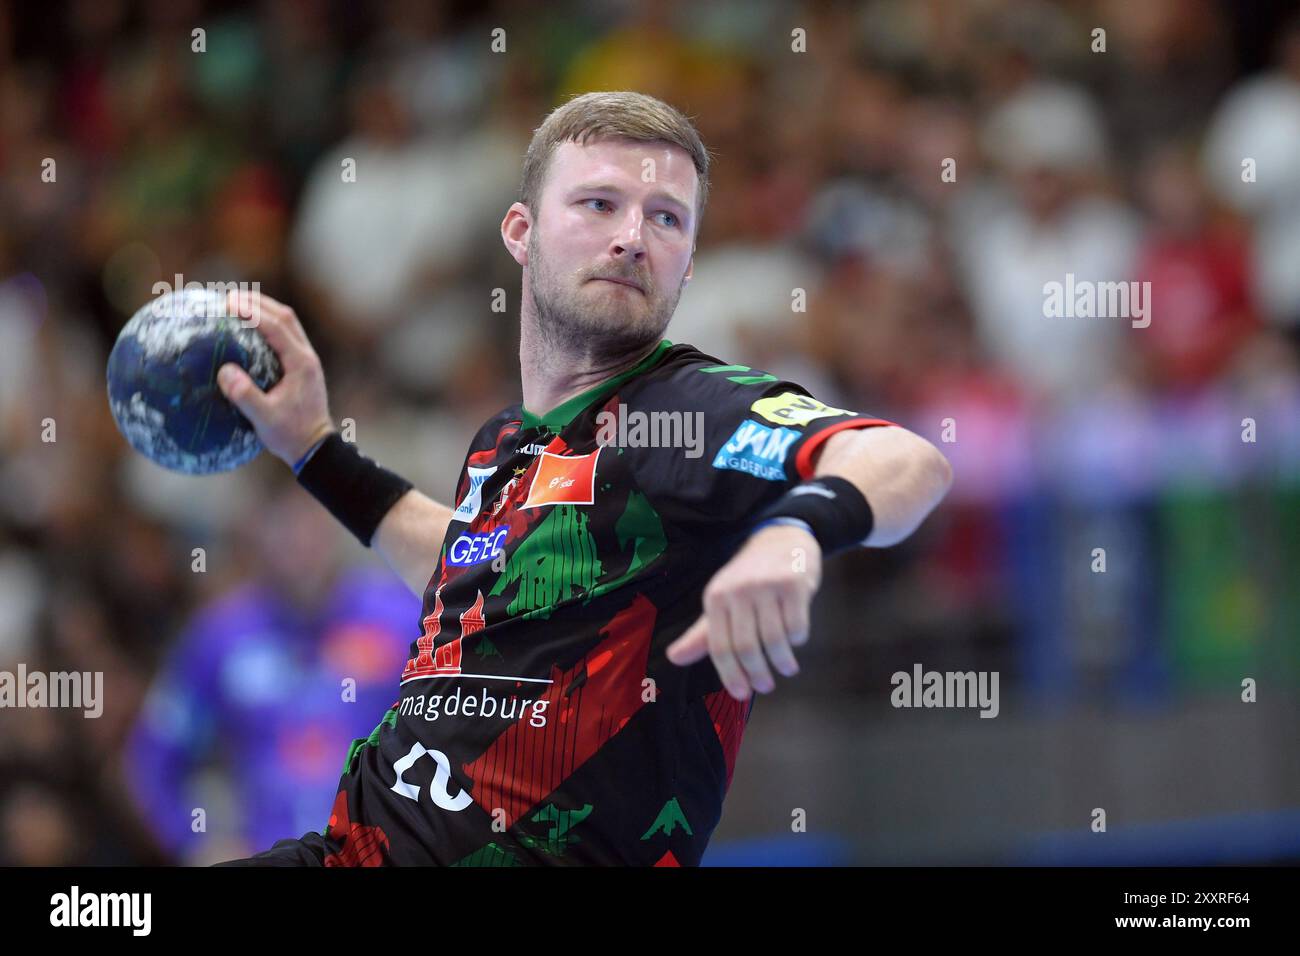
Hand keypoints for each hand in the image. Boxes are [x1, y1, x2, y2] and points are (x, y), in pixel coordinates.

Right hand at [215, 290, 335, 465]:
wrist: (315, 448)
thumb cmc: (290, 435)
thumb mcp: (264, 419)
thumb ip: (245, 396)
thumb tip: (225, 371)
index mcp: (301, 364)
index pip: (277, 327)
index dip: (253, 311)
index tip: (230, 302)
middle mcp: (306, 357)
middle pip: (285, 317)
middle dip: (259, 303)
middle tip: (230, 296)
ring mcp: (306, 361)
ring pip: (288, 325)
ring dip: (265, 311)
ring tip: (238, 304)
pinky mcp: (302, 368)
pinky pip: (285, 338)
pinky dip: (268, 327)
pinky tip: (248, 331)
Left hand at [665, 524, 821, 699]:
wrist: (781, 538)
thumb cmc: (748, 579)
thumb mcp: (721, 602)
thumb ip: (701, 634)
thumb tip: (673, 658)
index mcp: (715, 597)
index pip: (718, 646)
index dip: (730, 675)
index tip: (742, 694)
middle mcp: (738, 591)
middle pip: (746, 647)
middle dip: (757, 674)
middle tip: (766, 686)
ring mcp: (766, 585)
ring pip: (774, 639)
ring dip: (783, 662)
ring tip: (787, 669)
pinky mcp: (794, 583)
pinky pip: (797, 625)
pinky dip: (798, 639)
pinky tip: (797, 640)